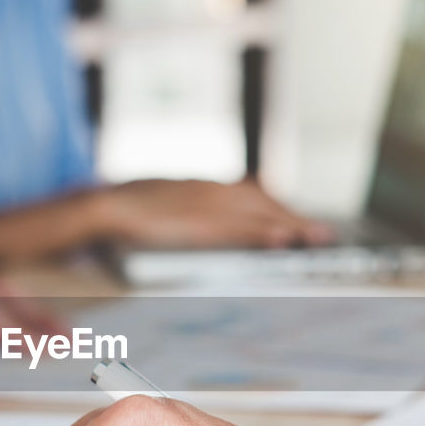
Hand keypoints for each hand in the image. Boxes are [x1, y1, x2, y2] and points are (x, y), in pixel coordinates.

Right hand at [104, 179, 334, 249]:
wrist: (102, 207)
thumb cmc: (128, 211)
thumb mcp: (165, 202)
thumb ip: (190, 210)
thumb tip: (209, 226)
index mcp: (201, 186)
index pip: (250, 194)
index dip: (278, 207)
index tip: (299, 221)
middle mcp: (209, 190)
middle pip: (262, 200)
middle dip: (294, 216)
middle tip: (322, 233)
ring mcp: (204, 204)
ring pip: (258, 211)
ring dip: (289, 222)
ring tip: (314, 237)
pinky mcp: (198, 222)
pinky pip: (241, 227)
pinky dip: (264, 231)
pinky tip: (283, 239)